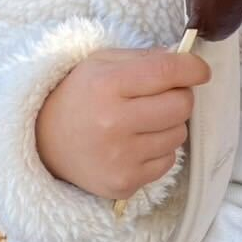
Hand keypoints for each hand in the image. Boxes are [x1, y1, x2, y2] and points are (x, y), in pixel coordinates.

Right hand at [35, 48, 209, 200]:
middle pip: (182, 105)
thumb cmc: (78, 96)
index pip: (168, 71)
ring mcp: (120, 157)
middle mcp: (113, 122)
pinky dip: (159, 150)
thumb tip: (187, 62)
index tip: (199, 70)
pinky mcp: (125, 183)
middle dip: (180, 96)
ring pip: (179, 135)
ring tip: (142, 122)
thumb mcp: (102, 63)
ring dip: (169, 125)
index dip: (193, 68)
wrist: (42, 143)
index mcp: (107, 84)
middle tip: (162, 97)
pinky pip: (168, 161)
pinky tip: (135, 144)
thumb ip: (145, 58)